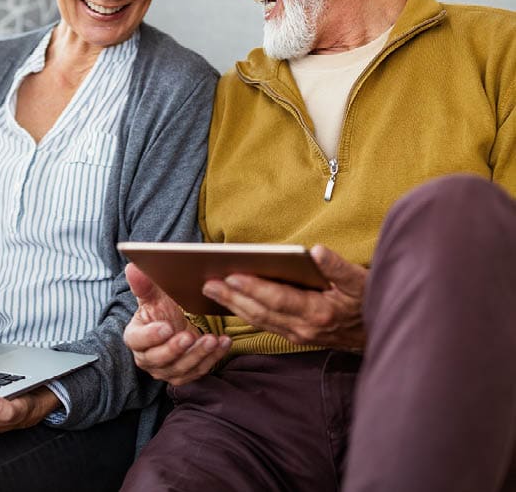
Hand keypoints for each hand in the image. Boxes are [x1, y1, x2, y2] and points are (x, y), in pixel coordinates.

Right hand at [123, 263, 230, 385]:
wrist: (175, 327)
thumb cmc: (160, 312)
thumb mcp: (153, 298)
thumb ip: (143, 286)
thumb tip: (132, 267)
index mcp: (135, 339)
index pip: (138, 341)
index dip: (151, 336)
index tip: (166, 327)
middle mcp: (148, 359)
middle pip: (159, 358)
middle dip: (176, 348)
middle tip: (189, 335)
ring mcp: (166, 370)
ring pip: (181, 367)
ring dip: (198, 354)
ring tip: (212, 339)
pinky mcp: (185, 375)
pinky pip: (199, 370)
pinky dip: (213, 357)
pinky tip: (222, 343)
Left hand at [202, 244, 366, 350]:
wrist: (380, 334)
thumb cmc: (369, 302)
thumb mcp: (361, 281)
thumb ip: (337, 267)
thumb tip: (317, 251)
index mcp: (318, 312)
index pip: (278, 299)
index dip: (253, 288)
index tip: (231, 276)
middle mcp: (304, 328)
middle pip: (261, 312)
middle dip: (233, 297)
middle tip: (208, 283)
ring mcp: (299, 335)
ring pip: (259, 320)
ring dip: (234, 306)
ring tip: (211, 290)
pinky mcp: (296, 337)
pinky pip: (265, 324)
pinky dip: (245, 313)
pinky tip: (231, 302)